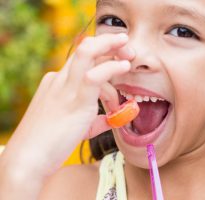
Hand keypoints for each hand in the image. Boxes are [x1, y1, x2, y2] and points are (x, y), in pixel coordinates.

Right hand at [0, 33, 134, 198]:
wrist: (29, 159)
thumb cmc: (49, 144)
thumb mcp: (75, 127)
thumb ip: (94, 120)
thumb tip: (109, 119)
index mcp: (57, 83)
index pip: (82, 60)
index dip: (103, 53)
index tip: (120, 58)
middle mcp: (60, 79)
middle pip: (85, 48)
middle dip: (108, 42)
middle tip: (128, 48)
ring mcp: (65, 88)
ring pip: (87, 52)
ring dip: (111, 47)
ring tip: (129, 55)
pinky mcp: (75, 101)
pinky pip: (94, 76)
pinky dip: (112, 68)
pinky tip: (124, 66)